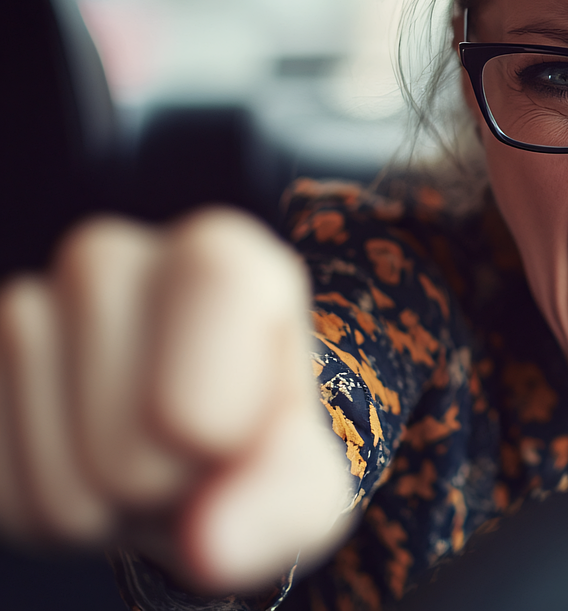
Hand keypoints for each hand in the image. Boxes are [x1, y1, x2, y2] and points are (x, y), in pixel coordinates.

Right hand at [0, 208, 352, 594]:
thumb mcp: (305, 476)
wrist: (176, 436)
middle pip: (122, 461)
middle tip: (184, 448)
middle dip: (160, 489)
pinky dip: (38, 505)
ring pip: (56, 489)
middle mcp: (109, 256)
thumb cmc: (255, 440)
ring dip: (100, 507)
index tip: (234, 426)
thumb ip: (286, 500)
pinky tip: (75, 456)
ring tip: (137, 449)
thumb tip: (210, 545)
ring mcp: (24, 304)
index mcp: (218, 256)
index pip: (187, 415)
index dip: (211, 455)